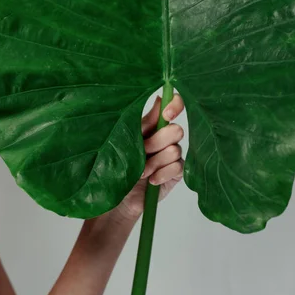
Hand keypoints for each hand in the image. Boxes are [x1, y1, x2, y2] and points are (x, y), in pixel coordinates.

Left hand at [115, 94, 185, 220]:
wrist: (117, 197)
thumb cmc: (118, 165)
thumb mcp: (127, 139)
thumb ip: (144, 121)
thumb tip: (160, 98)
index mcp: (153, 124)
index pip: (174, 105)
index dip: (175, 105)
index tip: (166, 114)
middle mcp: (165, 137)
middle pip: (175, 130)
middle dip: (156, 143)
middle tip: (141, 152)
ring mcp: (172, 155)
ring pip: (174, 150)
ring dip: (154, 163)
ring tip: (140, 172)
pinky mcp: (176, 173)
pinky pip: (177, 167)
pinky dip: (161, 174)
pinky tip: (150, 180)